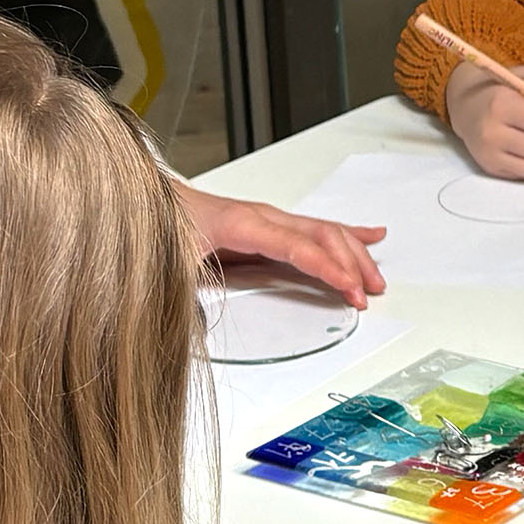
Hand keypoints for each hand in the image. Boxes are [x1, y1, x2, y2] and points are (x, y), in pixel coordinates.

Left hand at [178, 185, 385, 308]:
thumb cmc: (159, 224)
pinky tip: (369, 235)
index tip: (350, 288)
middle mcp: (261, 217)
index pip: (298, 246)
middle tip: (367, 293)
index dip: (328, 267)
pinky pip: (313, 228)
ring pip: (324, 231)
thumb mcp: (169, 261)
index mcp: (242, 224)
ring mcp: (266, 219)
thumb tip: (197, 323)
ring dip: (354, 253)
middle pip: (321, 235)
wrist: (148, 200)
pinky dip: (346, 232)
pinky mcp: (265, 226)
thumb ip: (186, 289)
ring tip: (374, 277)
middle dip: (351, 263)